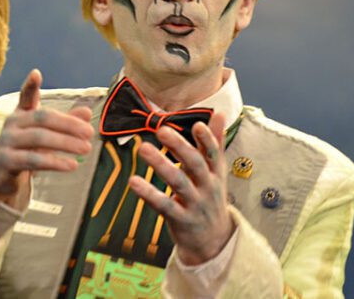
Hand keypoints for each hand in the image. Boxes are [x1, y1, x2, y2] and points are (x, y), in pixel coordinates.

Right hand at [0, 69, 93, 207]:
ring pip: (39, 138)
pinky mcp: (6, 161)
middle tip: (89, 132)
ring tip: (86, 148)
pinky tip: (72, 165)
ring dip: (65, 143)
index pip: (26, 96)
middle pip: (42, 118)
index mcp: (22, 112)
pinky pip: (33, 160)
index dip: (30, 85)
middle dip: (69, 124)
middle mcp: (12, 123)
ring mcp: (7, 141)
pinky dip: (55, 162)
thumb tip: (87, 113)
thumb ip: (66, 123)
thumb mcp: (47, 134)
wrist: (1, 173)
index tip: (36, 73)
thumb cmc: (27, 148)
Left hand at [128, 113, 234, 265]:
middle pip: (195, 164)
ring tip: (143, 149)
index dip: (207, 139)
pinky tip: (133, 181)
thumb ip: (215, 143)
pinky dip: (148, 193)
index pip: (213, 153)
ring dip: (161, 165)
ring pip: (178, 183)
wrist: (214, 240)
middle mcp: (207, 187)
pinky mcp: (180, 219)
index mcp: (215, 173)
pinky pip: (163, 205)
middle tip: (161, 130)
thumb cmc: (210, 197)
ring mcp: (195, 204)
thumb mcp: (216, 171)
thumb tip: (219, 113)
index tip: (197, 124)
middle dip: (179, 147)